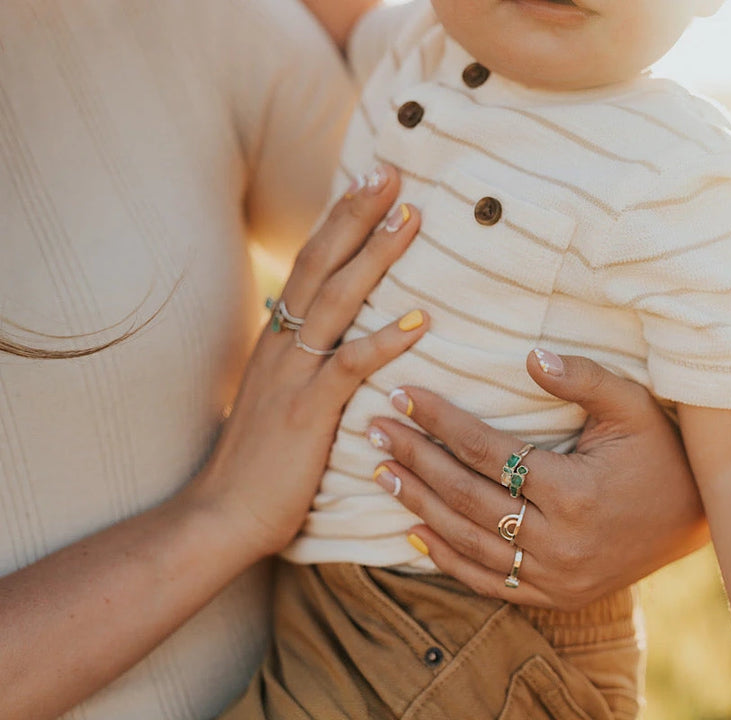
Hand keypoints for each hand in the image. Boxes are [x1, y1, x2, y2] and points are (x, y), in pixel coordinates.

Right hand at [186, 166, 426, 559]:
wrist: (224, 513)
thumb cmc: (262, 459)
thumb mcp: (281, 396)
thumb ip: (307, 362)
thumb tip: (336, 336)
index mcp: (278, 339)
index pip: (310, 263)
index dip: (340, 220)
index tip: (371, 182)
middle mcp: (282, 346)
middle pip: (321, 263)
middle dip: (357, 214)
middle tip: (391, 173)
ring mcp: (294, 376)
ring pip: (337, 301)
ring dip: (376, 257)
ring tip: (411, 220)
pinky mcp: (309, 412)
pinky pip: (350, 366)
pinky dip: (385, 341)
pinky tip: (419, 322)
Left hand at [367, 351, 710, 608]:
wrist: (699, 516)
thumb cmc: (663, 450)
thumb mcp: (631, 405)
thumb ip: (582, 379)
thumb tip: (529, 358)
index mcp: (575, 492)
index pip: (488, 452)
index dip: (440, 422)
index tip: (403, 395)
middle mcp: (560, 543)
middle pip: (466, 497)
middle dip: (415, 459)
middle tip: (374, 429)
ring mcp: (555, 577)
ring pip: (468, 542)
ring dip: (418, 505)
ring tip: (381, 472)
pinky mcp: (554, 595)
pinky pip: (488, 581)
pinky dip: (446, 559)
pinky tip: (412, 531)